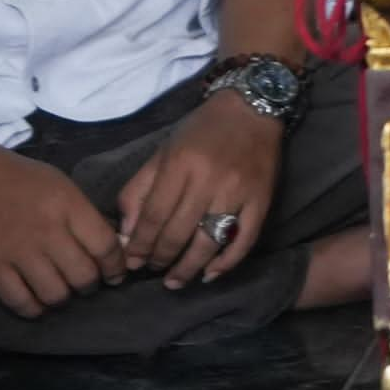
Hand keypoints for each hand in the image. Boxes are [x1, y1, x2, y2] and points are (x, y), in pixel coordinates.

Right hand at [0, 141, 128, 317]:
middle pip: (83, 275)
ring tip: (61, 290)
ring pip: (55, 294)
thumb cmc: (17, 177)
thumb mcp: (60, 185)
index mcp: (67, 205)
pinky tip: (37, 301)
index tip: (115, 274)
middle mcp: (46, 230)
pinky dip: (33, 308)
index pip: (105, 246)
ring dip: (63, 298)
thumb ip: (82, 216)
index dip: (116, 266)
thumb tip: (108, 247)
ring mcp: (17, 251)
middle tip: (86, 283)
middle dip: (91, 285)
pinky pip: (19, 302)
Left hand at [115, 88, 283, 289]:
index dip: (140, 245)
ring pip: (209, 242)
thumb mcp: (163, 152)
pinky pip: (244, 240)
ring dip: (189, 268)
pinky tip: (211, 275)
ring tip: (175, 281)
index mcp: (180, 164)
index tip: (132, 262)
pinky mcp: (262, 200)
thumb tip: (128, 234)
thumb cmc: (202, 130)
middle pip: (178, 232)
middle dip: (160, 258)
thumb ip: (140, 190)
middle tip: (152, 270)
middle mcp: (208, 180)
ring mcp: (238, 192)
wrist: (253, 108)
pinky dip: (227, 262)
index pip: (154, 216)